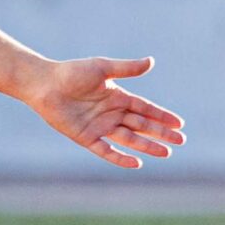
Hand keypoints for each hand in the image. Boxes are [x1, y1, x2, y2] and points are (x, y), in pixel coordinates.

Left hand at [21, 55, 186, 169]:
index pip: (146, 109)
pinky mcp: (86, 138)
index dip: (162, 116)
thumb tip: (152, 62)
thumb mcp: (103, 68)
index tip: (179, 124)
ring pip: (129, 139)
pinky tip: (137, 163)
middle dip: (161, 134)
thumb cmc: (72, 72)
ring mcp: (100, 127)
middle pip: (142, 126)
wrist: (44, 84)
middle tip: (180, 142)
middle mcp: (112, 113)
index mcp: (118, 97)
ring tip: (166, 153)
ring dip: (147, 146)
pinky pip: (107, 150)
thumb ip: (127, 68)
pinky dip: (120, 157)